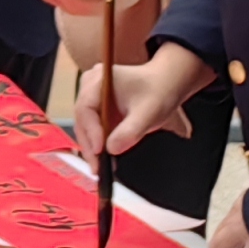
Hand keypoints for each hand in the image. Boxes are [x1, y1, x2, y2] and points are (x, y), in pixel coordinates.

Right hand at [81, 38, 207, 163]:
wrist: (166, 83)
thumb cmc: (159, 92)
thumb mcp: (148, 113)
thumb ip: (130, 131)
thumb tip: (111, 149)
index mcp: (99, 81)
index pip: (85, 108)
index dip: (91, 131)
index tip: (100, 150)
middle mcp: (90, 86)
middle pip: (82, 119)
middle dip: (89, 144)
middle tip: (97, 167)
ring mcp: (92, 96)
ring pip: (85, 125)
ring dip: (92, 146)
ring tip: (100, 166)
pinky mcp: (97, 106)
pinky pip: (92, 126)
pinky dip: (98, 142)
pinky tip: (104, 156)